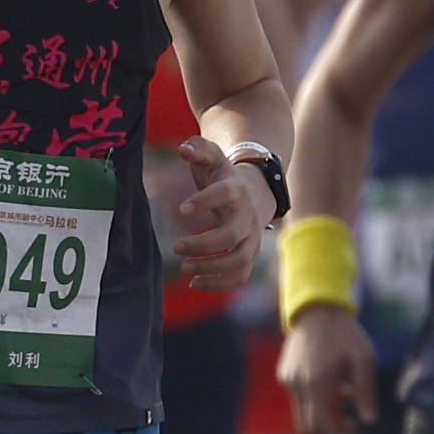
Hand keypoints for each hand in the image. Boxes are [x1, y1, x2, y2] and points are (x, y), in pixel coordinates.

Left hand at [164, 143, 271, 292]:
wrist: (257, 193)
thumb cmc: (224, 176)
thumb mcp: (212, 157)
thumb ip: (198, 149)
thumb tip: (183, 149)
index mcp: (236, 190)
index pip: (223, 194)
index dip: (204, 201)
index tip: (181, 210)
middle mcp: (248, 217)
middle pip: (231, 236)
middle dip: (203, 244)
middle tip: (177, 247)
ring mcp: (252, 238)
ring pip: (238, 260)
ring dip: (211, 268)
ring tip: (184, 268)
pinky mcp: (250, 255)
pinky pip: (240, 276)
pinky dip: (219, 284)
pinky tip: (195, 283)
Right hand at [282, 303, 374, 433]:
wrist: (318, 308)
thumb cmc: (345, 333)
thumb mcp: (364, 360)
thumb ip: (365, 392)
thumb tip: (369, 421)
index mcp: (315, 383)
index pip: (318, 427)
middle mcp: (296, 384)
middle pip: (307, 426)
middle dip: (329, 433)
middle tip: (351, 426)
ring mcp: (288, 379)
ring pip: (303, 413)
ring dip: (325, 415)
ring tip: (347, 397)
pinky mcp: (285, 374)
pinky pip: (299, 399)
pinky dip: (316, 402)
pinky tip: (335, 386)